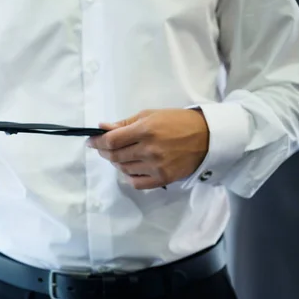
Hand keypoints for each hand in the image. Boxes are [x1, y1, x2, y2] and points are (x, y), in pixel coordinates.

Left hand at [88, 109, 208, 189]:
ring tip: (120, 155)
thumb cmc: (177, 122)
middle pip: (115, 156)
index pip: (111, 141)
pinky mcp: (163, 178)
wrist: (207, 136)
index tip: (90, 141)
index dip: (96, 142)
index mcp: (145, 130)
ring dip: (116, 163)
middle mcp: (149, 149)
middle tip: (102, 148)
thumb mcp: (150, 115)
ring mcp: (156, 166)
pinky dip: (129, 176)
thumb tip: (102, 128)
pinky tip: (131, 168)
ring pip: (124, 169)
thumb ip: (125, 124)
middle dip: (103, 152)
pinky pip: (137, 183)